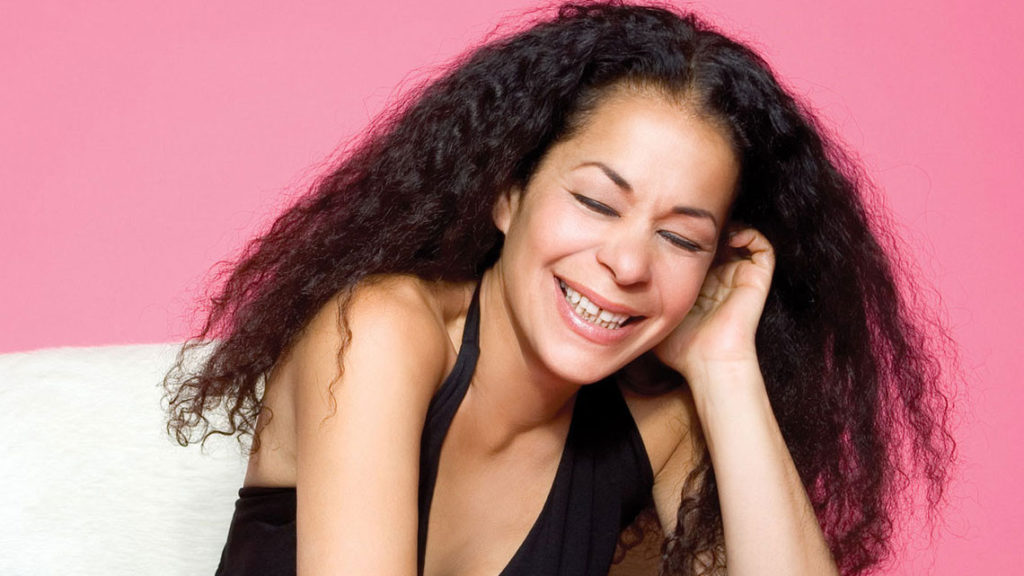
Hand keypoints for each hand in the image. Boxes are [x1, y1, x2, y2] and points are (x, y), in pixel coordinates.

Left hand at [654, 227, 774, 379]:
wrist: (709, 361)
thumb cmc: (681, 347)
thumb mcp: (653, 316)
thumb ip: (639, 301)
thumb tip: (611, 289)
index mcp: (699, 285)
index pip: (694, 252)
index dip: (684, 237)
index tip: (668, 229)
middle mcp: (721, 279)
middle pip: (716, 242)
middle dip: (704, 229)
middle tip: (689, 220)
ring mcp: (740, 278)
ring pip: (739, 239)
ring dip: (727, 228)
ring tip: (711, 227)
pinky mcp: (757, 279)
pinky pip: (762, 247)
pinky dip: (749, 234)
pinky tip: (730, 236)